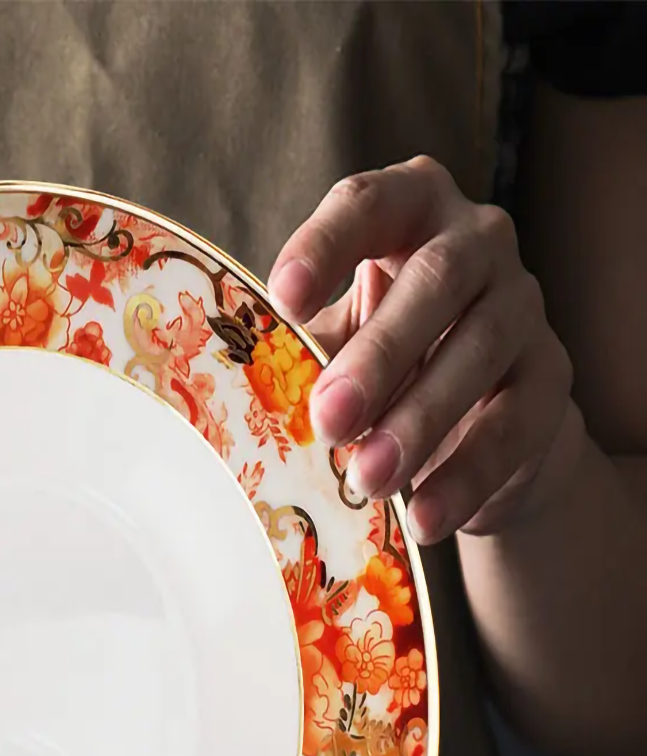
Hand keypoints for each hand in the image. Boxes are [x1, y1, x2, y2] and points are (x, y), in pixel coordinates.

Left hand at [267, 155, 577, 543]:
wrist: (479, 429)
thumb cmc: (384, 367)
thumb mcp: (335, 348)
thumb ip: (299, 355)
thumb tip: (237, 395)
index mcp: (409, 212)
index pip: (368, 205)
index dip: (326, 245)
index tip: (283, 299)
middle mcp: (477, 242)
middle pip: (436, 279)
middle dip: (378, 354)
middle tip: (329, 420)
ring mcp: (523, 306)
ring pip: (480, 348)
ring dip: (419, 420)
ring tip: (368, 480)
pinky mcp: (551, 378)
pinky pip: (516, 423)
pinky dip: (466, 474)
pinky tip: (423, 516)